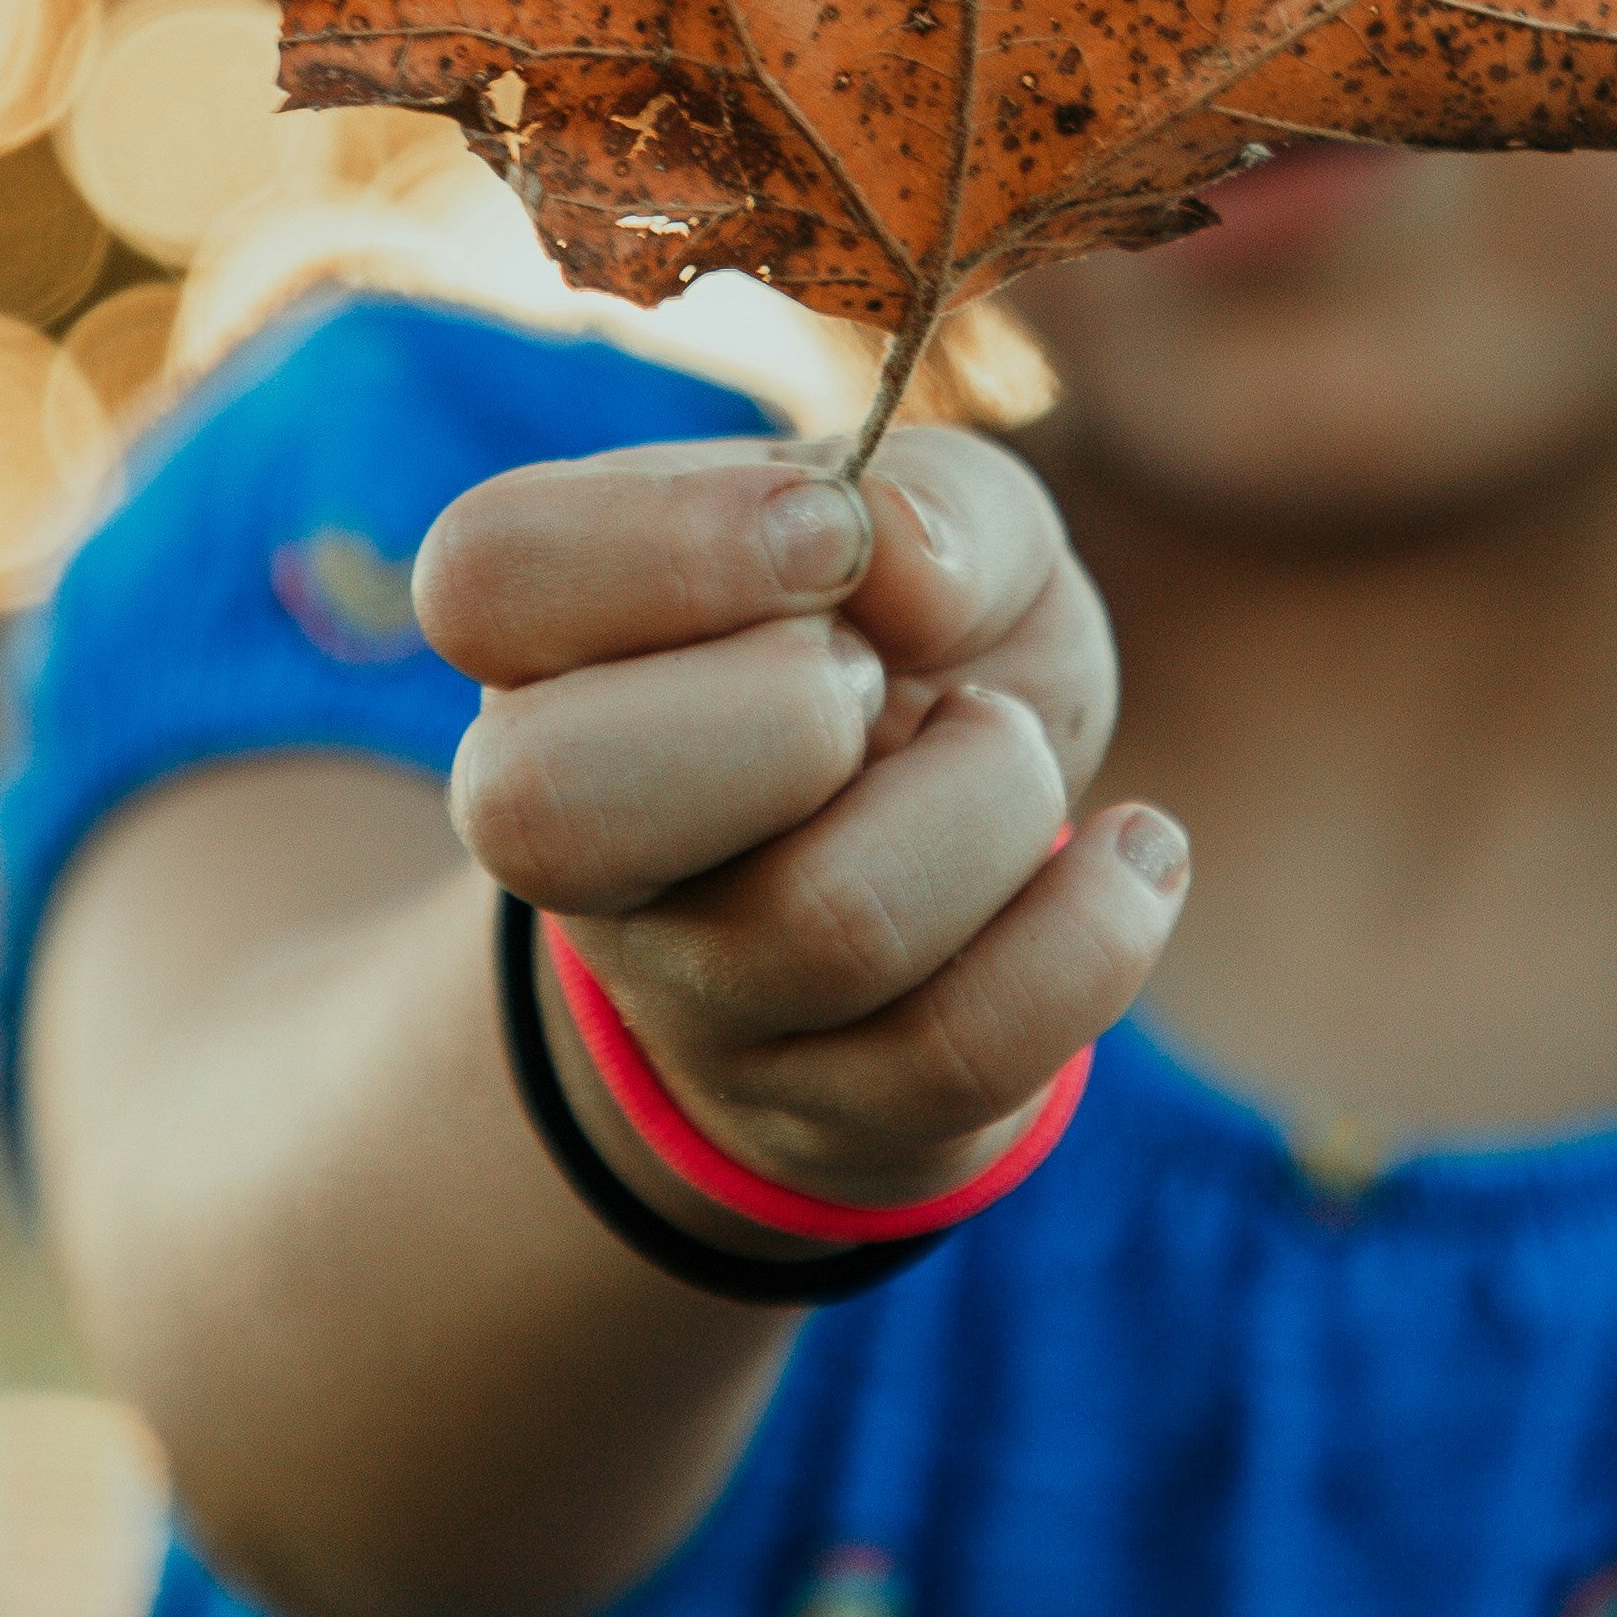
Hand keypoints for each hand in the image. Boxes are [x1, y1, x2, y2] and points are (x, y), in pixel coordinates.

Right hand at [415, 427, 1185, 1217]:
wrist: (974, 861)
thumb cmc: (922, 645)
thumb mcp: (953, 518)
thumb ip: (934, 494)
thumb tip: (902, 567)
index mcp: (554, 642)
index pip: (486, 576)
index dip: (674, 542)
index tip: (830, 533)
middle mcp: (571, 839)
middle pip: (557, 807)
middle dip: (786, 713)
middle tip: (871, 682)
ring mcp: (689, 1000)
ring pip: (829, 922)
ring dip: (993, 798)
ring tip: (1003, 751)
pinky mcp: (827, 1121)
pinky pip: (967, 1048)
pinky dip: (1099, 925)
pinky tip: (1130, 856)